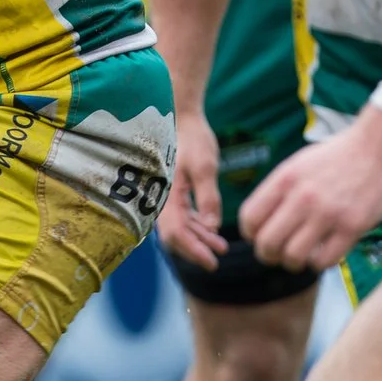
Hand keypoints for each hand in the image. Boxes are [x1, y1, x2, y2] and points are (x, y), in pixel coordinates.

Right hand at [157, 110, 228, 270]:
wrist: (181, 118)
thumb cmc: (192, 139)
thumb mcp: (205, 167)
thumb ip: (208, 197)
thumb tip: (212, 226)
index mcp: (165, 194)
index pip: (176, 233)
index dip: (193, 250)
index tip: (212, 262)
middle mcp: (160, 198)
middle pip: (174, 235)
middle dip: (195, 249)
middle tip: (217, 260)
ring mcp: (165, 195)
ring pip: (179, 227)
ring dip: (198, 238)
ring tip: (221, 246)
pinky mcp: (172, 191)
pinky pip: (181, 216)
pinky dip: (196, 226)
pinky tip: (211, 229)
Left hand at [240, 107, 381, 272]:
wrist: (379, 149)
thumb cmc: (336, 159)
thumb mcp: (297, 165)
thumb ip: (277, 192)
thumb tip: (258, 225)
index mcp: (284, 180)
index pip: (250, 218)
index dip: (250, 235)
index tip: (258, 238)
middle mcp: (303, 197)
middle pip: (267, 243)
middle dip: (267, 255)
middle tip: (276, 255)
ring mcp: (328, 213)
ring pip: (294, 256)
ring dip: (292, 263)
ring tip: (299, 258)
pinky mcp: (353, 227)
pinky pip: (325, 260)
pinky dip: (319, 263)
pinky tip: (322, 254)